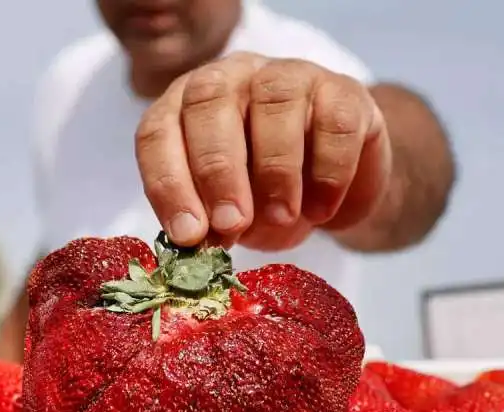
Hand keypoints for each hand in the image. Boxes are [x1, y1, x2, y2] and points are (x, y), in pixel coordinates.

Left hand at [135, 51, 391, 250]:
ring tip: (282, 217)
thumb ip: (210, 221)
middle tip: (231, 225)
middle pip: (211, 102)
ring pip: (275, 100)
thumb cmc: (265, 195)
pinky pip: (334, 122)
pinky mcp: (343, 92)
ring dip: (275, 168)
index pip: (159, 132)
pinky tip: (321, 210)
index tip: (188, 234)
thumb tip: (199, 243)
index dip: (168, 183)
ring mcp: (290, 76)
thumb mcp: (229, 213)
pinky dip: (328, 172)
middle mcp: (232, 78)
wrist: (333, 184)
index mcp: (187, 107)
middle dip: (217, 171)